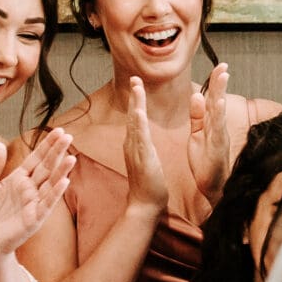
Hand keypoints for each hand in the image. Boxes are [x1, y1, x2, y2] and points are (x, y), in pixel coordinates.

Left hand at [0, 127, 73, 258]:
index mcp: (18, 180)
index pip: (36, 159)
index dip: (47, 146)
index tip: (58, 131)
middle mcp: (29, 190)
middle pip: (46, 168)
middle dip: (57, 152)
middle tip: (68, 136)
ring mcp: (33, 204)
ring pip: (50, 184)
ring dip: (61, 171)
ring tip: (71, 157)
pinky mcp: (33, 219)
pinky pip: (46, 204)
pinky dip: (55, 194)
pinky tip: (64, 181)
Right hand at [121, 77, 169, 213]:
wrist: (145, 205)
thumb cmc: (149, 185)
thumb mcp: (147, 160)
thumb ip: (144, 147)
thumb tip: (142, 139)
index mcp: (135, 144)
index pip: (135, 118)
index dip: (136, 101)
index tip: (138, 85)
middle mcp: (132, 145)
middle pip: (132, 116)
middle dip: (134, 96)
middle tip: (135, 77)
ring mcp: (135, 151)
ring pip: (134, 123)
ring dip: (135, 103)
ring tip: (137, 86)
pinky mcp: (142, 158)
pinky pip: (140, 138)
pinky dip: (138, 124)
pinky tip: (139, 112)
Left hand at [187, 65, 245, 202]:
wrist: (212, 187)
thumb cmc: (206, 162)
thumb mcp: (198, 135)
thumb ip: (197, 116)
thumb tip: (196, 96)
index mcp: (210, 124)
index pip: (212, 99)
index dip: (215, 82)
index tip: (218, 66)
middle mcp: (217, 128)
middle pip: (219, 100)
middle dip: (220, 82)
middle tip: (223, 64)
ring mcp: (219, 137)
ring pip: (220, 111)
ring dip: (221, 93)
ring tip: (223, 77)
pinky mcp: (218, 147)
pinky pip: (218, 129)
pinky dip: (219, 115)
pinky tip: (219, 103)